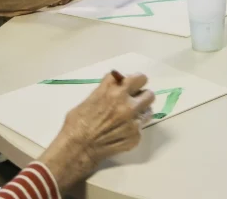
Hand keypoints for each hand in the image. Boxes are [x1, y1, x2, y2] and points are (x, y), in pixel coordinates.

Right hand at [39, 73, 154, 191]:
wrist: (77, 148)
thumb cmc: (77, 123)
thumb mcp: (91, 98)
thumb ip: (109, 89)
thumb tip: (119, 85)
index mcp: (114, 91)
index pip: (138, 77)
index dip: (136, 82)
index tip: (132, 86)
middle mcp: (127, 104)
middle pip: (149, 94)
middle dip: (142, 97)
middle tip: (134, 101)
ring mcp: (133, 121)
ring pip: (148, 111)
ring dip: (140, 113)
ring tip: (128, 119)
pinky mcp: (136, 135)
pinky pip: (140, 128)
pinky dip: (133, 129)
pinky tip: (121, 133)